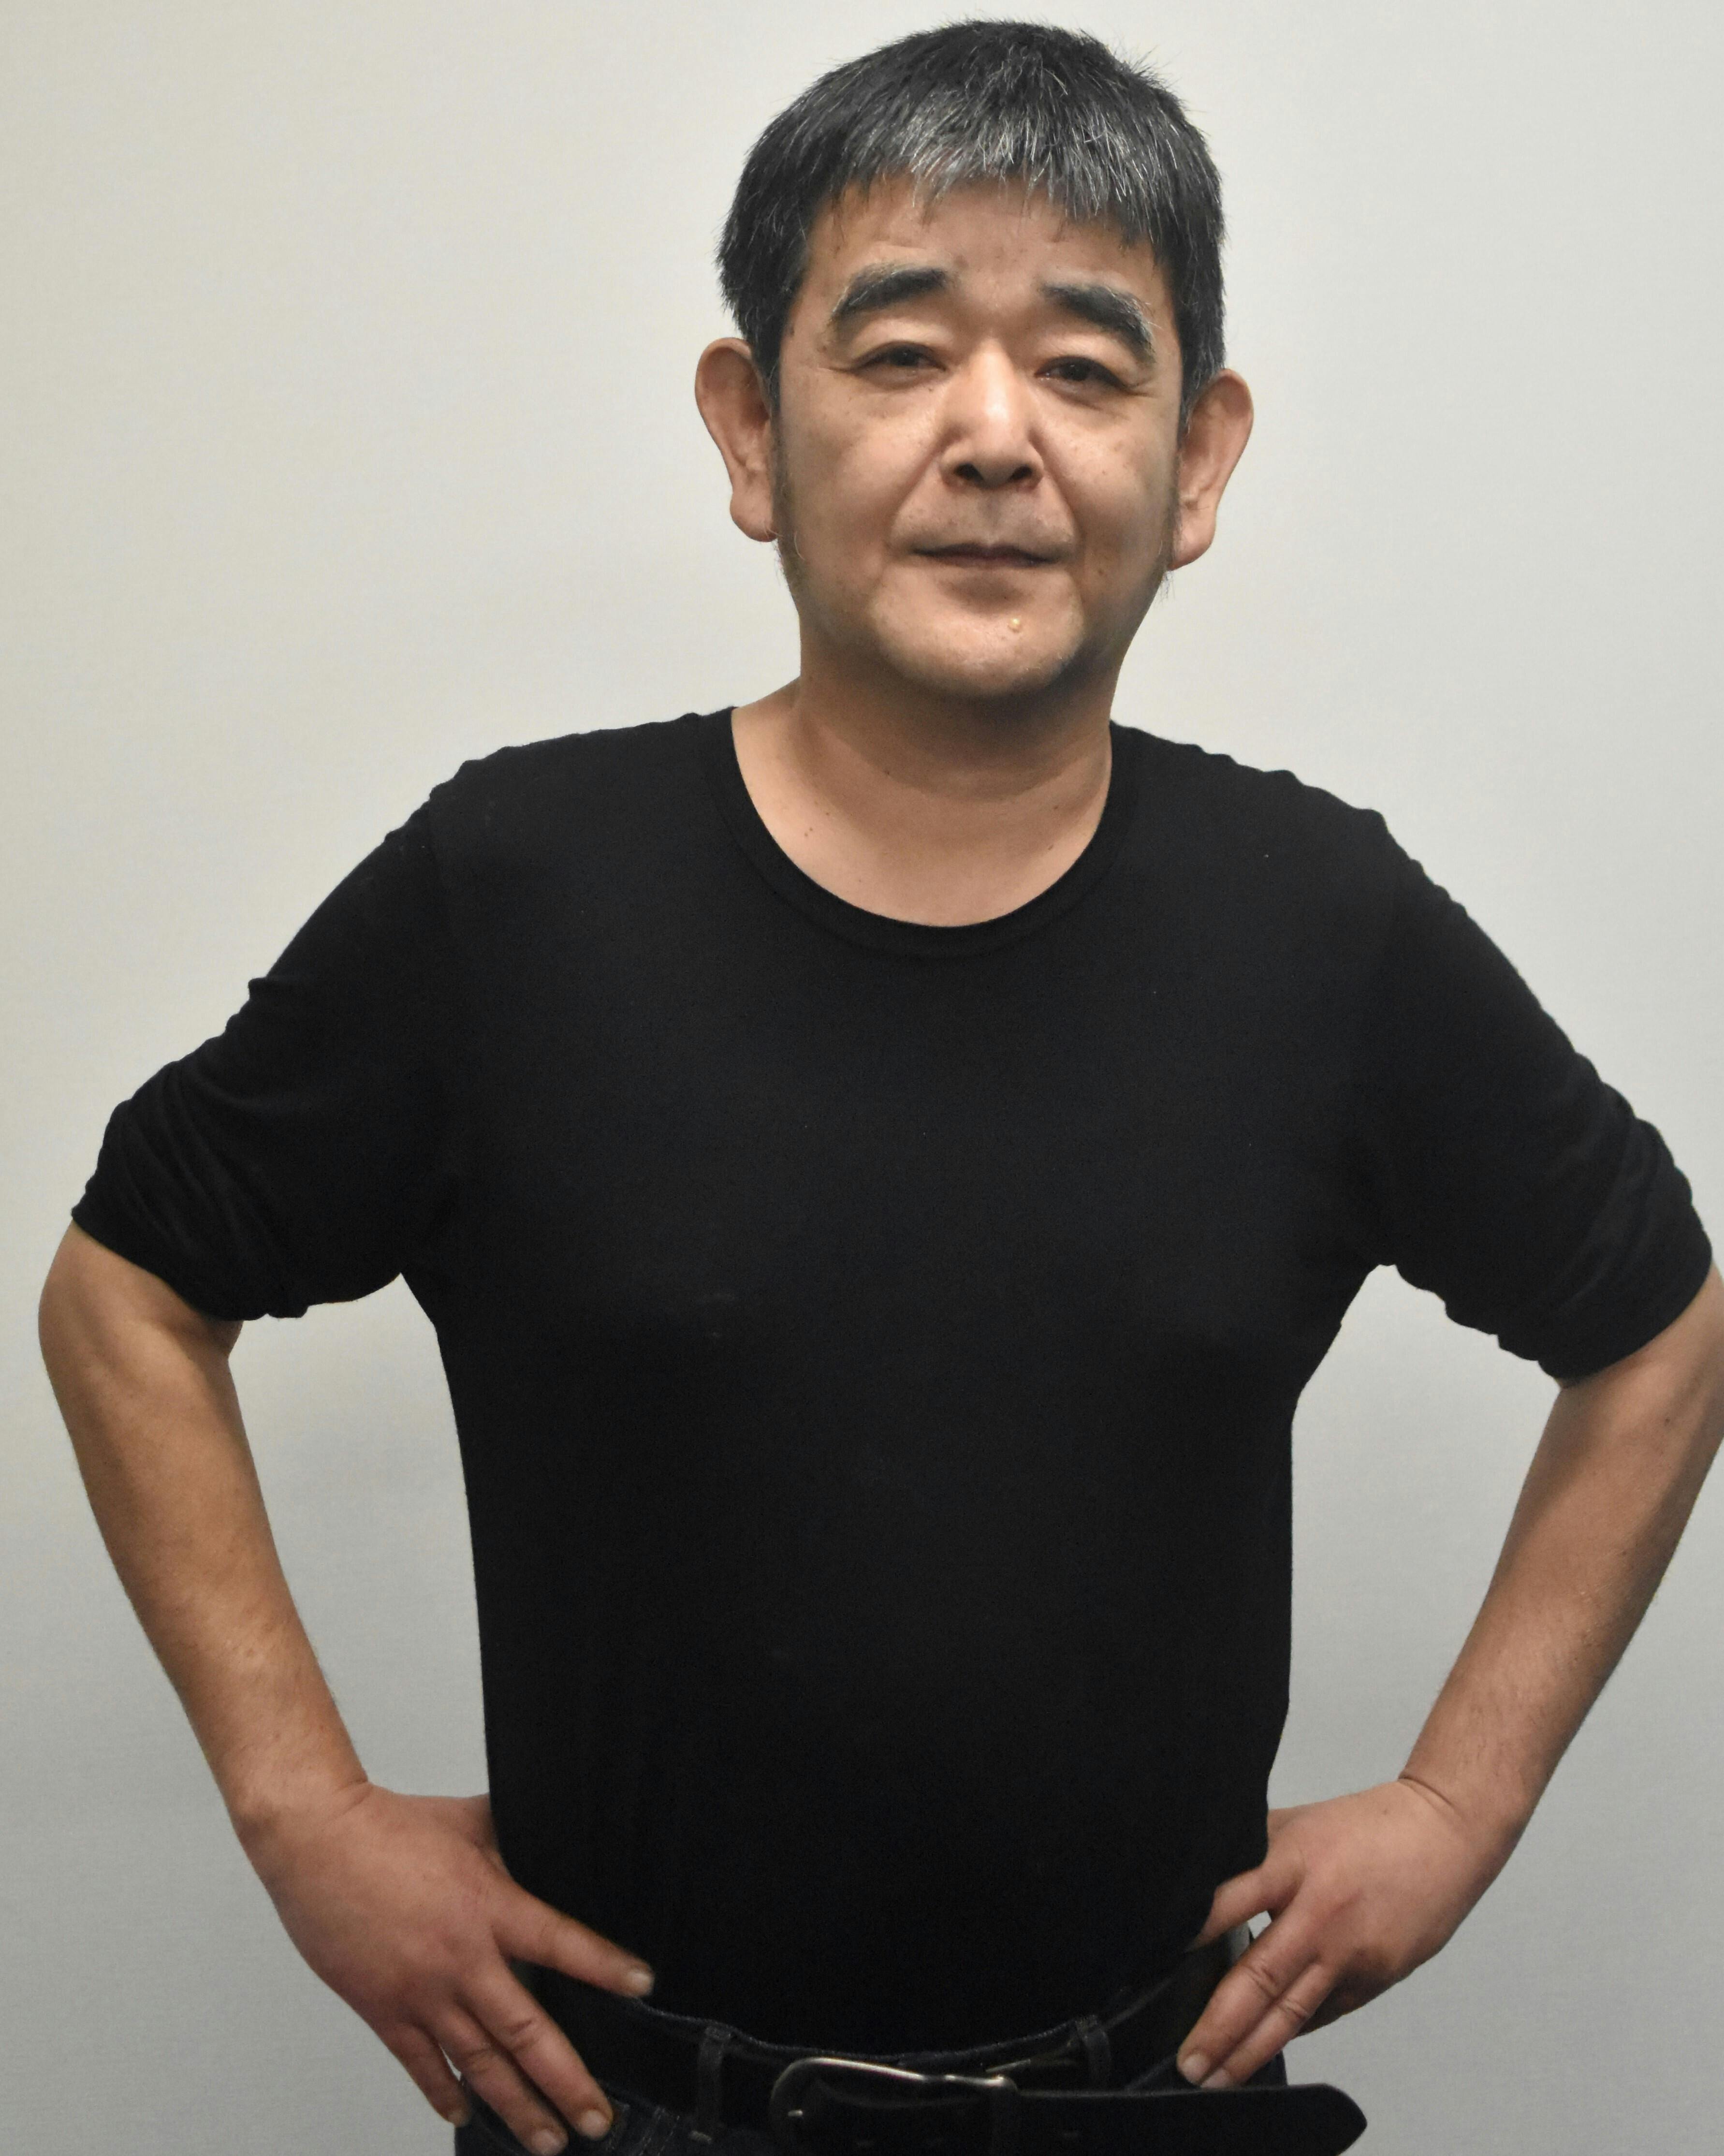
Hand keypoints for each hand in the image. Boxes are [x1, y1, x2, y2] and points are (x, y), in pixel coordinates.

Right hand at [239, 1781, 653, 2152]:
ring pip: (480, 2063)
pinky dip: (444, 2093)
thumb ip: (514, 1841)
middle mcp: (461, 1961)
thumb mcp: (472, 1822)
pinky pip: (421, 2063)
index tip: (641, 1985)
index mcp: (488, 1907)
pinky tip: (466, 2117)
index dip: (604, 1966)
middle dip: (566, 2081)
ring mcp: (421, 1992)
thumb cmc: (392, 1826)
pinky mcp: (382, 2009)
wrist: (318, 1842)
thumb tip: (551, 1838)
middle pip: (525, 2032)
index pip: (560, 1943)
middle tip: (599, 2119)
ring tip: (549, 2139)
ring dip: (517, 2106)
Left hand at [1175, 1777, 1512, 2089]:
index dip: (1194, 1933)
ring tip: (1217, 2077)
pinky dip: (1293, 2032)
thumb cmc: (1365, 1827)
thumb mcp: (1295, 1825)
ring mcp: (1349, 1954)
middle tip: (1189, 2059)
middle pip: (1260, 1977)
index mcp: (1293, 1866)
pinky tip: (1264, 2050)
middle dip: (1219, 2026)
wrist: (1442, 1838)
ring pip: (1293, 2013)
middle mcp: (1319, 1915)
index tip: (1159, 1960)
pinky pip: (1324, 2013)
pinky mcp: (1373, 1978)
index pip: (1232, 1901)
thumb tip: (1201, 1886)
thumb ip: (1251, 1856)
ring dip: (1251, 2050)